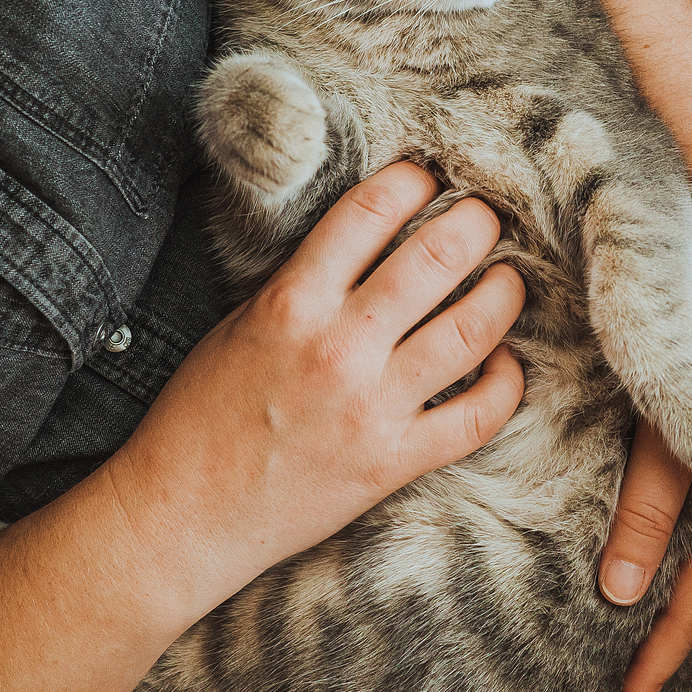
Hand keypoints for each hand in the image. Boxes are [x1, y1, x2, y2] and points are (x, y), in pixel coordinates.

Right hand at [107, 162, 526, 610]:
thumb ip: (305, 282)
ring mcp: (372, 407)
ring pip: (471, 329)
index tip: (430, 175)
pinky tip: (503, 362)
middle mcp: (338, 347)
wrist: (181, 515)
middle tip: (488, 216)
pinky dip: (505, 382)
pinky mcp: (394, 461)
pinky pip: (477, 416)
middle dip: (476, 223)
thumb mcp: (239, 323)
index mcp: (292, 302)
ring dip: (503, 294)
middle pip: (436, 258)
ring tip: (509, 279)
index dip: (412, 179)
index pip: (369, 211)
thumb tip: (370, 240)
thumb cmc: (200, 415)